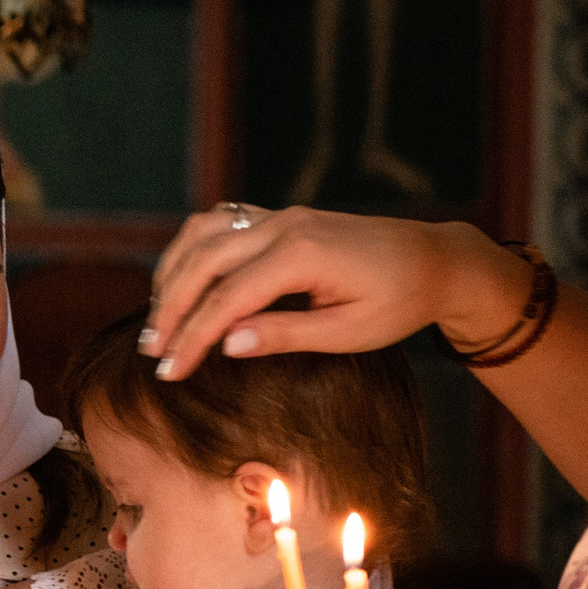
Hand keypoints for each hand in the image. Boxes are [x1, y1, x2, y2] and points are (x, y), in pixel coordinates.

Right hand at [145, 208, 531, 381]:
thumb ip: (284, 334)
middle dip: (170, 309)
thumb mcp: (348, 332)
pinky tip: (181, 280)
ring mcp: (281, 216)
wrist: (435, 260)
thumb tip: (227, 344)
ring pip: (203, 235)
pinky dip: (191, 250)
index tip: (169, 372)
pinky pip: (220, 223)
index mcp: (303, 255)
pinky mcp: (280, 218)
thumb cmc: (399, 301)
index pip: (227, 298)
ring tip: (158, 318)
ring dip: (173, 274)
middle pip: (203, 262)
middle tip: (152, 351)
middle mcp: (285, 226)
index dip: (192, 337)